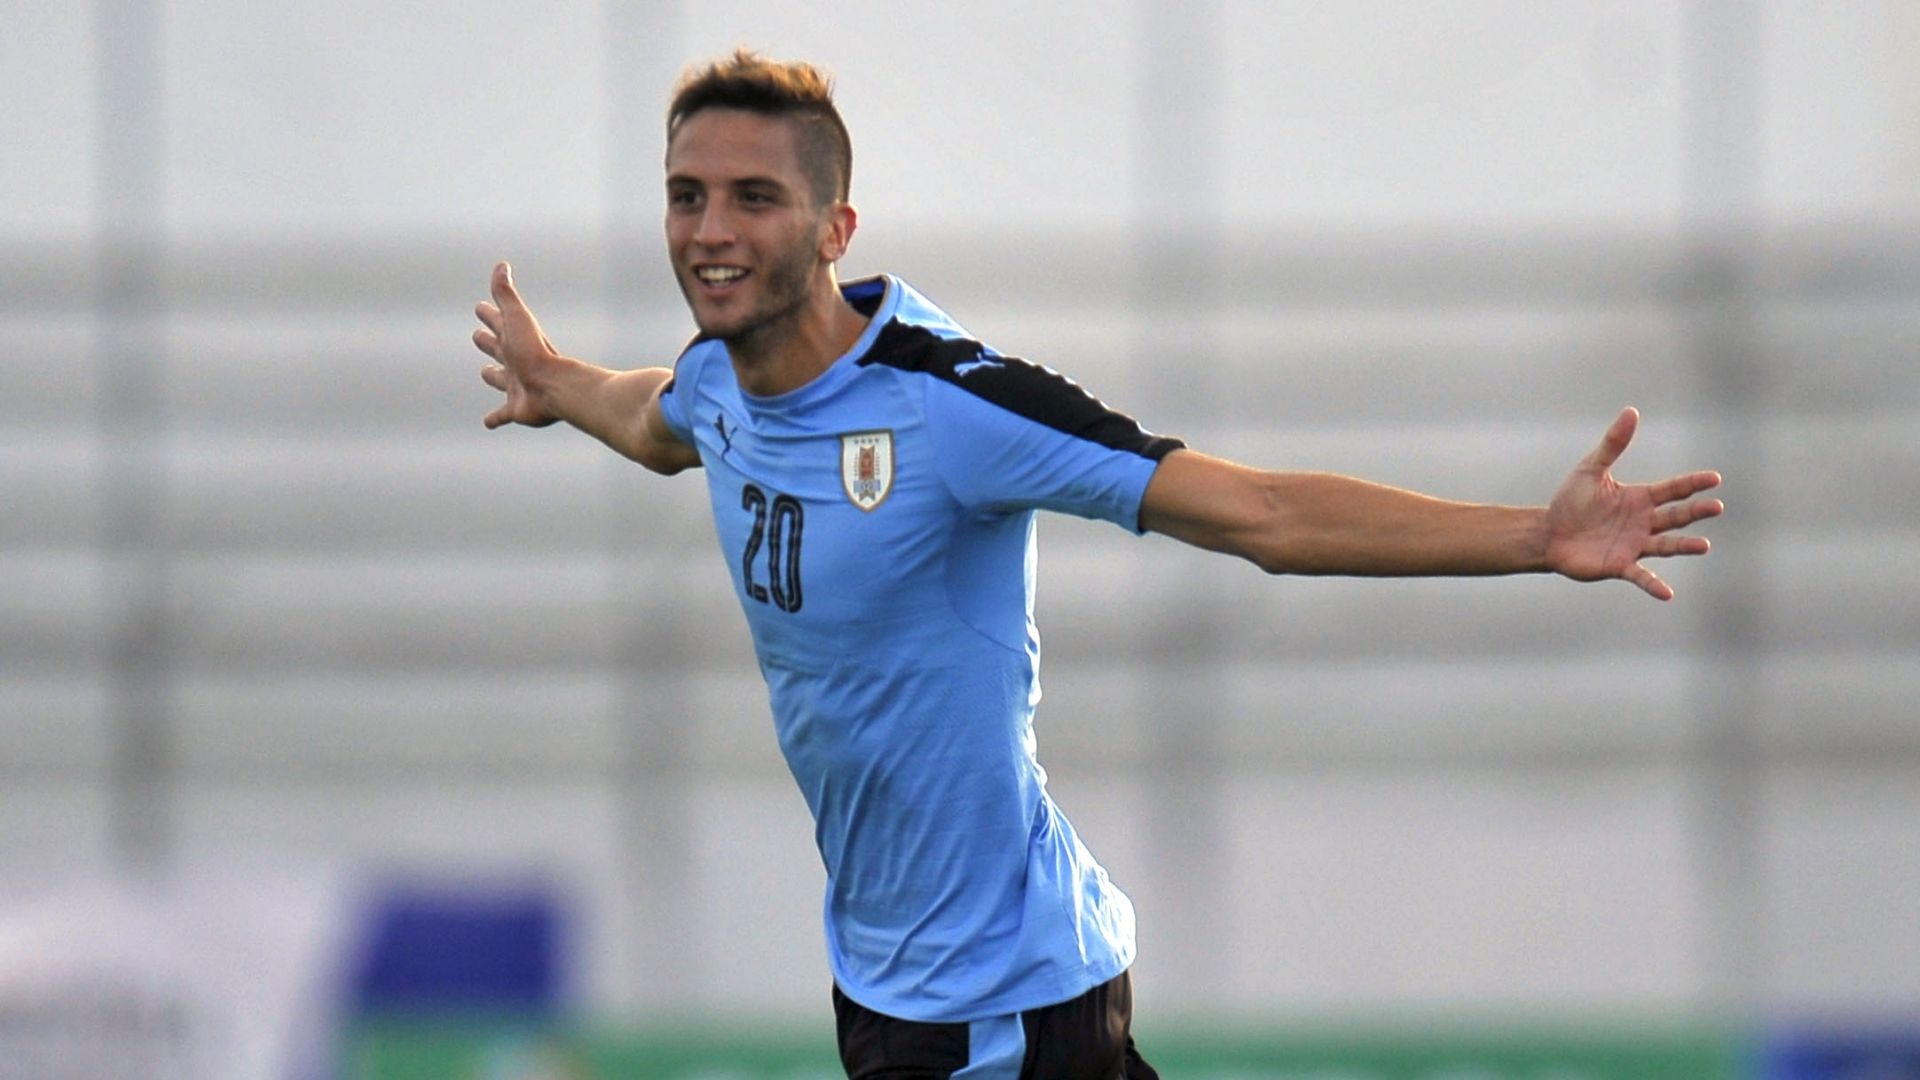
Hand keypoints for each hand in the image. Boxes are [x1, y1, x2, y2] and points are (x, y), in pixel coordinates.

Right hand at [473, 261, 562, 428]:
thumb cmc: (535, 351)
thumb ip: (505, 293)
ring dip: (493, 377)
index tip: (480, 307)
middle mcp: (516, 362)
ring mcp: (517, 386)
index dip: (489, 314)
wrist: (555, 387)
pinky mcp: (516, 410)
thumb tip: (501, 265)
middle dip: (489, 342)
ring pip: (501, 380)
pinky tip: (488, 423)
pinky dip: (494, 418)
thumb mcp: (516, 318)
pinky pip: (502, 415)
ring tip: (486, 373)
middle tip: (478, 336)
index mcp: (515, 340)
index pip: (498, 323)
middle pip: (498, 349)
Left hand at [1543, 407, 1723, 599]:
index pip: (1673, 489)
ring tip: (1704, 546)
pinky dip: (1653, 584)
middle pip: (1676, 516)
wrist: (1548, 533)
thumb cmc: (1570, 501)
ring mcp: (1634, 545)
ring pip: (1666, 546)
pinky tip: (1667, 593)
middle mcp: (1643, 522)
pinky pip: (1640, 576)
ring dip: (1684, 546)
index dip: (1693, 484)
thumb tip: (1631, 411)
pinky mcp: (1620, 565)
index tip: (1715, 479)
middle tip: (1716, 507)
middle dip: (1696, 512)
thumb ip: (1613, 444)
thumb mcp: (1591, 469)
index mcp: (1640, 498)